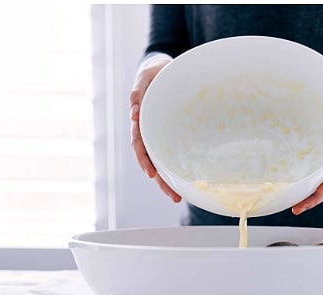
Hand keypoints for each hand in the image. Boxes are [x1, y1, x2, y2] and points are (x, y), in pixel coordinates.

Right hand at [129, 55, 181, 202]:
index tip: (152, 175)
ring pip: (164, 162)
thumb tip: (133, 107)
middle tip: (174, 196)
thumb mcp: (147, 76)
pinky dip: (179, 167)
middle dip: (161, 180)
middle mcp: (150, 132)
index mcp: (142, 121)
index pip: (140, 145)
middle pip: (153, 161)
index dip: (145, 160)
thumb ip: (139, 89)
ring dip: (170, 181)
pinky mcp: (173, 134)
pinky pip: (175, 153)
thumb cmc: (155, 72)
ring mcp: (161, 135)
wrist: (165, 69)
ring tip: (179, 197)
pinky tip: (189, 181)